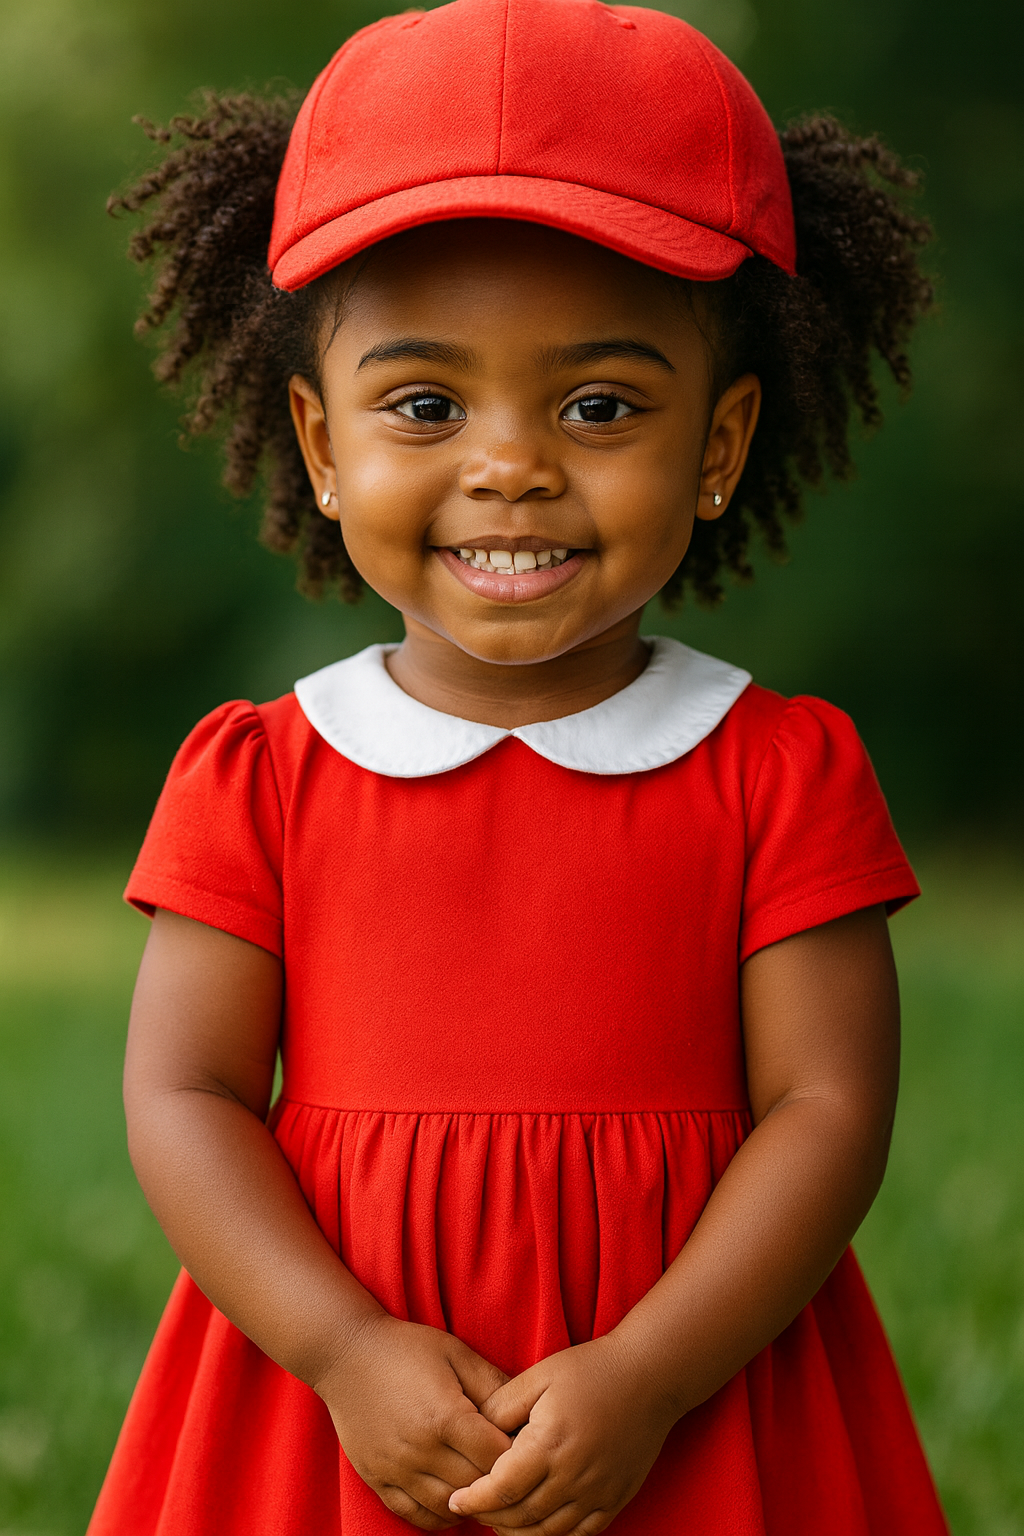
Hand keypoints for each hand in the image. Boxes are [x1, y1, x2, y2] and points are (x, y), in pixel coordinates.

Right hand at [317, 1314, 513, 1529]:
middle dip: (498, 1484)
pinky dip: (438, 1517)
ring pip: (446, 1507)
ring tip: (487, 1492)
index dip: (519, 1457)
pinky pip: (413, 1515)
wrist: (345, 1353)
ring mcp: (396, 1468)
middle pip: (475, 1487)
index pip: (497, 1457)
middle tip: (514, 1476)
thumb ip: (493, 1383)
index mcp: (446, 1417)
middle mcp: (421, 1449)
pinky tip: (453, 1504)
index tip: (529, 1450)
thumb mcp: (455, 1353)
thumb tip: (527, 1410)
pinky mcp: (377, 1478)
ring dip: (471, 1504)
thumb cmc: (406, 1348)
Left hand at [447, 1334, 676, 1534]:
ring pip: (548, 1532)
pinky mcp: (616, 1498)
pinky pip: (580, 1534)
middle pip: (521, 1517)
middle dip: (490, 1518)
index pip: (501, 1489)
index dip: (474, 1499)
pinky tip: (538, 1526)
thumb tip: (475, 1431)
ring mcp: (598, 1492)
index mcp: (550, 1444)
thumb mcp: (540, 1375)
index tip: (456, 1500)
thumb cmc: (591, 1370)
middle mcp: (574, 1476)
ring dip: (518, 1533)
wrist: (650, 1376)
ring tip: (499, 1520)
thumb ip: (503, 1405)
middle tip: (473, 1509)